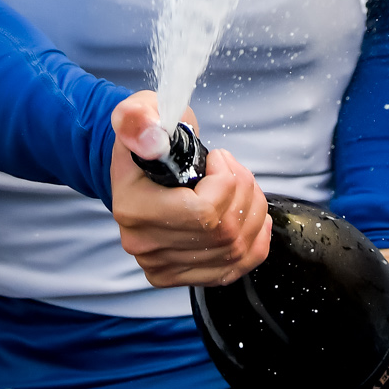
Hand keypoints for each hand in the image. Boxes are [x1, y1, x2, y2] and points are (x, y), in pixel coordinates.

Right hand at [109, 92, 267, 286]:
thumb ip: (138, 120)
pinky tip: (249, 214)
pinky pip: (237, 266)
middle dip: (243, 191)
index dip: (226, 182)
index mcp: (133, 208)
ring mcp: (164, 265)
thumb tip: (150, 139)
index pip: (202, 213)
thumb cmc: (148, 137)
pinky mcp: (182, 275)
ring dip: (252, 211)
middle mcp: (145, 245)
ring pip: (235, 248)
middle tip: (232, 167)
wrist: (144, 162)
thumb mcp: (140, 113)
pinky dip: (256, 239)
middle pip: (223, 232)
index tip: (217, 158)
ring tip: (241, 185)